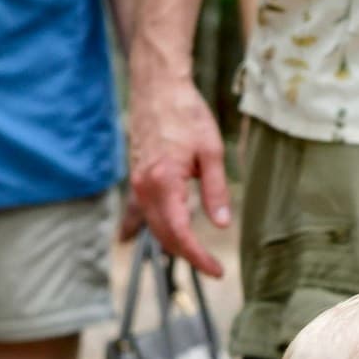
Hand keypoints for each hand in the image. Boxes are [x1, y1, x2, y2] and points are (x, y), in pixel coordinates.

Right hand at [127, 65, 230, 279]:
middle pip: (164, 236)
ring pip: (153, 226)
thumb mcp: (212, 151)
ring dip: (174, 242)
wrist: (157, 88)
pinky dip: (158, 227)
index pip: (180, 234)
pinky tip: (164, 235)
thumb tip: (221, 224)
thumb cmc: (186, 113)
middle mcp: (144, 188)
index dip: (199, 258)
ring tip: (198, 253)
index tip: (217, 271)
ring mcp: (137, 183)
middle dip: (188, 254)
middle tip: (213, 265)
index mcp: (164, 183)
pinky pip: (145, 212)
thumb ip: (216, 190)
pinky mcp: (137, 177)